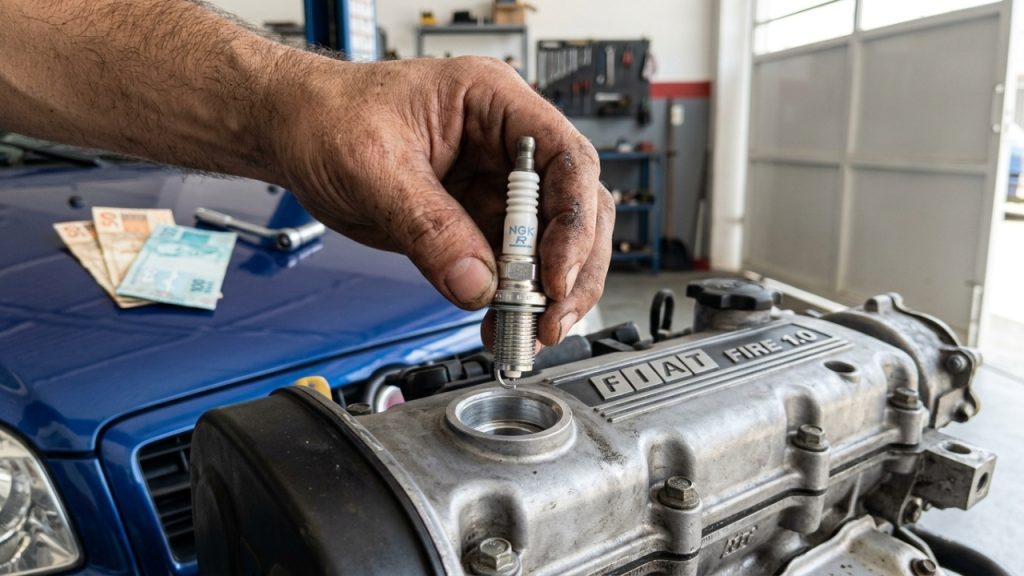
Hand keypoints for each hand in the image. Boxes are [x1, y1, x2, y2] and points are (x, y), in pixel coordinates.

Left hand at [274, 56, 613, 345]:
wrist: (296, 134)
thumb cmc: (330, 116)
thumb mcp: (374, 166)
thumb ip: (428, 227)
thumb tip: (476, 284)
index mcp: (495, 104)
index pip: (566, 159)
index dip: (572, 221)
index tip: (553, 273)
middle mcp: (507, 147)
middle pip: (577, 208)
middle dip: (571, 269)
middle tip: (550, 318)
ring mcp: (495, 189)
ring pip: (552, 246)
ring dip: (547, 295)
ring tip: (527, 333)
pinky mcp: (476, 225)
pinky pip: (511, 270)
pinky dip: (513, 303)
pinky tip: (500, 326)